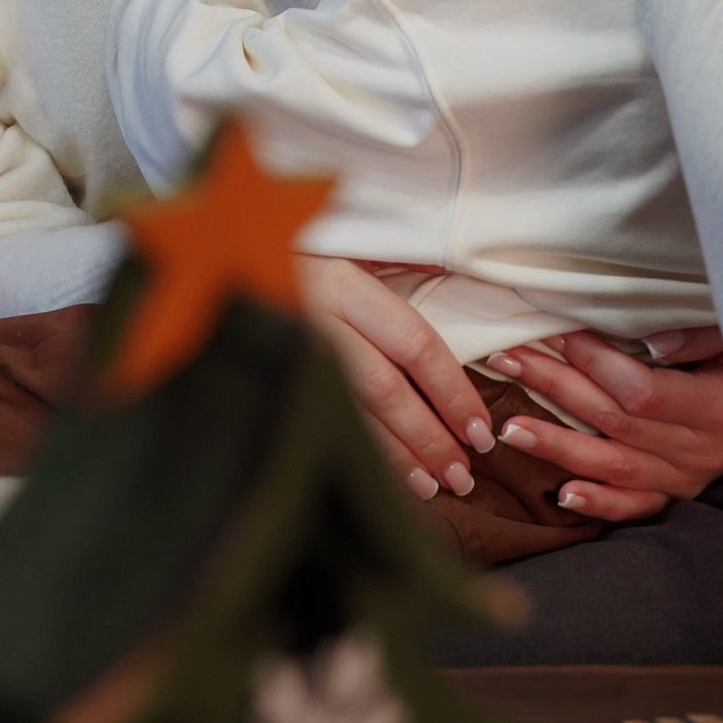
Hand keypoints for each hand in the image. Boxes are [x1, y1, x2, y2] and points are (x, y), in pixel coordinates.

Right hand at [296, 255, 496, 501]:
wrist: (243, 238)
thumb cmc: (317, 236)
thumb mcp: (363, 237)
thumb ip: (411, 261)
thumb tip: (461, 284)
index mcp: (345, 282)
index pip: (413, 345)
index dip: (451, 391)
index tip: (479, 429)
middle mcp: (317, 319)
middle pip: (384, 391)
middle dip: (427, 438)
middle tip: (462, 475)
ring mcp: (293, 349)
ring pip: (352, 413)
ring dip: (396, 456)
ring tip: (434, 486)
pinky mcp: (279, 368)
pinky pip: (325, 415)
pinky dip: (359, 447)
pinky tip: (385, 473)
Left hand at [481, 329, 722, 523]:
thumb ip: (697, 336)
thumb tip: (648, 343)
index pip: (643, 392)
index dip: (596, 364)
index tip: (559, 334)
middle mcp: (704, 451)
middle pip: (616, 422)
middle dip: (556, 388)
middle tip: (510, 361)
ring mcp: (691, 478)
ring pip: (615, 466)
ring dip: (558, 447)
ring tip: (511, 429)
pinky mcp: (682, 494)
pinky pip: (638, 507)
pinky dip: (601, 504)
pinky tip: (563, 495)